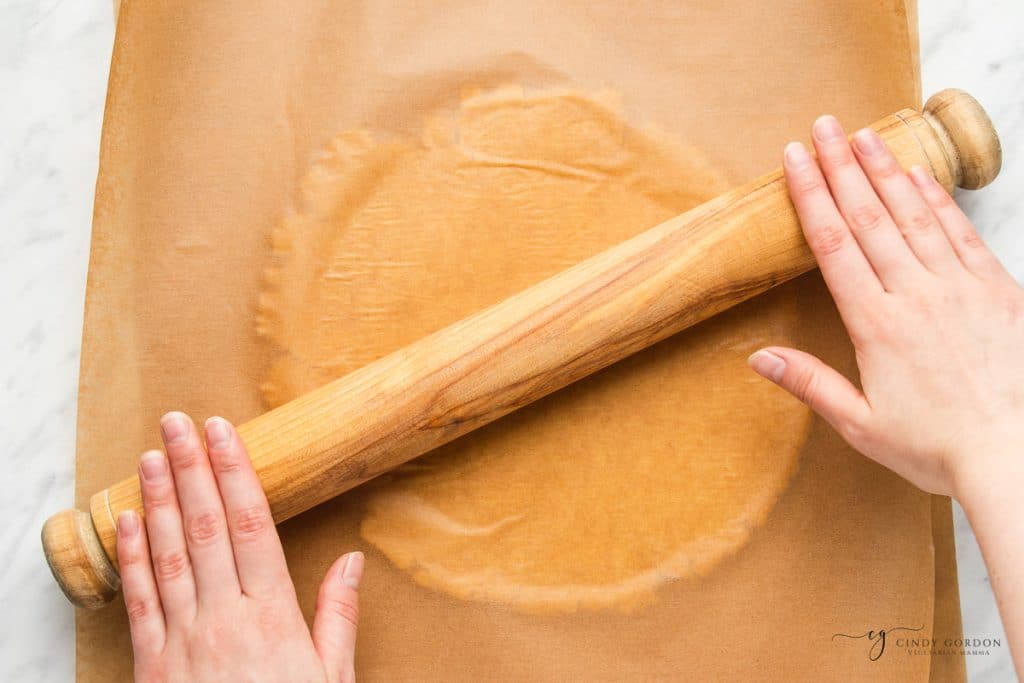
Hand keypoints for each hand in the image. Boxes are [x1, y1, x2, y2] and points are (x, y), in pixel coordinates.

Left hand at [116, 412, 363, 682]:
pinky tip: (126, 520)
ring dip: (157, 500)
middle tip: (178, 421)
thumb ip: (338, 617)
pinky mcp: (152, 665)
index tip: (223, 432)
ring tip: (151, 455)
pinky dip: (130, 556)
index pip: (252, 525)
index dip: (234, 473)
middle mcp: (224, 618)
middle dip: (191, 468)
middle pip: (206, 527)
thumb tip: (353, 561)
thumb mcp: (333, 679)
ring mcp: (183, 640)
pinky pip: (139, 601)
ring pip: (168, 554)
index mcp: (272, 616)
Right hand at [748, 115, 1023, 498]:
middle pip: (869, 217)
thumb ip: (811, 384)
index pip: (833, 245)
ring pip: (913, 215)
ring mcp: (959, 287)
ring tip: (863, 135)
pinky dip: (937, 200)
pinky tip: (920, 175)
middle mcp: (915, 293)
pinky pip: (960, 233)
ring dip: (885, 171)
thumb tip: (757, 357)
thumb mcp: (862, 425)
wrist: (1018, 453)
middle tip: (823, 126)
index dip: (811, 196)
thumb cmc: (938, 447)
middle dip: (841, 167)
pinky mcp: (996, 290)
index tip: (795, 159)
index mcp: (876, 324)